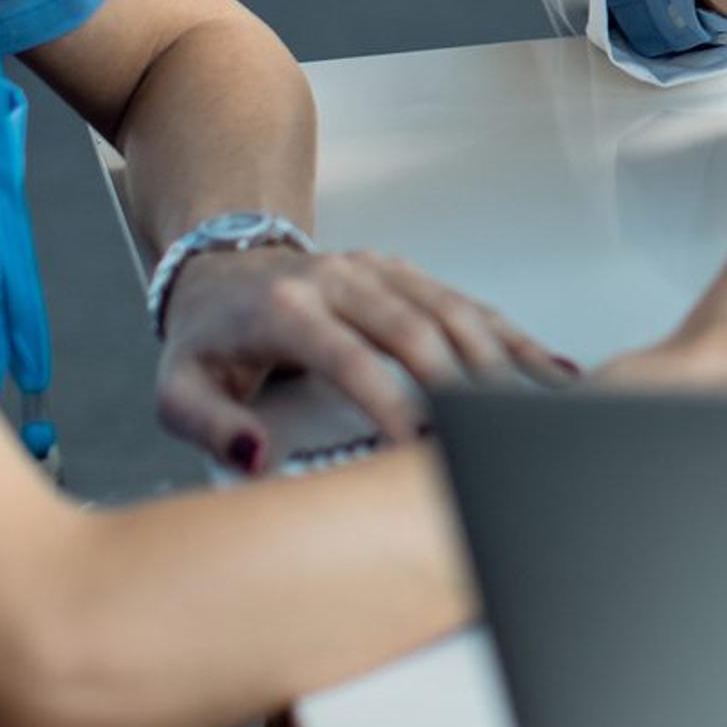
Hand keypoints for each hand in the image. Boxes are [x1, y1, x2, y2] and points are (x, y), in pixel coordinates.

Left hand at [155, 245, 574, 469]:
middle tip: (487, 437)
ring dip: (495, 361)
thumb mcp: (176, 390)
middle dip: (456, 384)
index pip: (347, 356)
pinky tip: (550, 371)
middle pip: (414, 326)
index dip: (387, 400)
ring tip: (530, 411)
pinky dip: (511, 338)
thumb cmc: (208, 340)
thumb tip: (256, 458)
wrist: (222, 268)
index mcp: (285, 308)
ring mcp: (377, 270)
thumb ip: (210, 427)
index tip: (415, 446)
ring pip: (451, 309)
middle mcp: (338, 279)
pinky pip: (466, 303)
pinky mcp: (404, 273)